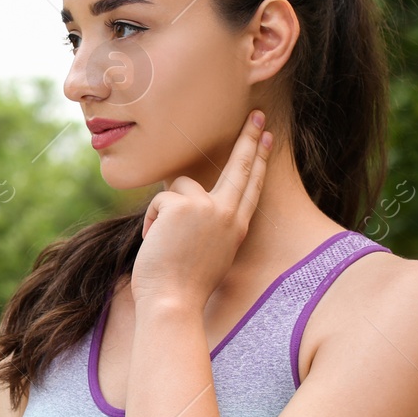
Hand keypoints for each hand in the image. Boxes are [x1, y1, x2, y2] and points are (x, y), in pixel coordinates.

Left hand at [131, 109, 272, 308]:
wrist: (173, 302)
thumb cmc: (183, 286)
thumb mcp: (207, 253)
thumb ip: (208, 225)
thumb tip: (192, 201)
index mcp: (236, 228)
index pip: (251, 186)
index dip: (258, 160)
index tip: (267, 137)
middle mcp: (228, 214)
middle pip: (240, 167)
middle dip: (249, 139)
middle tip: (257, 114)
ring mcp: (208, 208)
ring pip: (179, 187)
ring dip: (163, 212)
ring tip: (163, 242)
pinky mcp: (184, 205)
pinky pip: (159, 200)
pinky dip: (150, 221)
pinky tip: (156, 242)